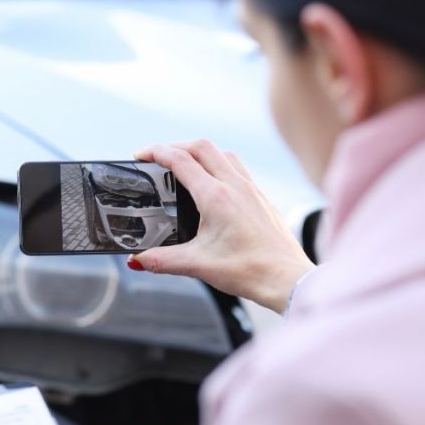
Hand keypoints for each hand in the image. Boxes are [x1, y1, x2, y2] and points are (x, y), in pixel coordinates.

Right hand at [130, 140, 314, 313]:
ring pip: (222, 153)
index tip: (141, 154)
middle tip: (157, 156)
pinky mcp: (261, 198)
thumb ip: (162, 260)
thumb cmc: (251, 271)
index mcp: (216, 197)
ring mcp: (251, 190)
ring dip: (199, 152)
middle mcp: (235, 186)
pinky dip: (219, 164)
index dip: (156, 152)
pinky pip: (237, 168)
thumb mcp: (198, 265)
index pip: (181, 160)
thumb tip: (137, 260)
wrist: (287, 280)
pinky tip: (213, 182)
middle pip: (202, 147)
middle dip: (175, 145)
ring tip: (183, 164)